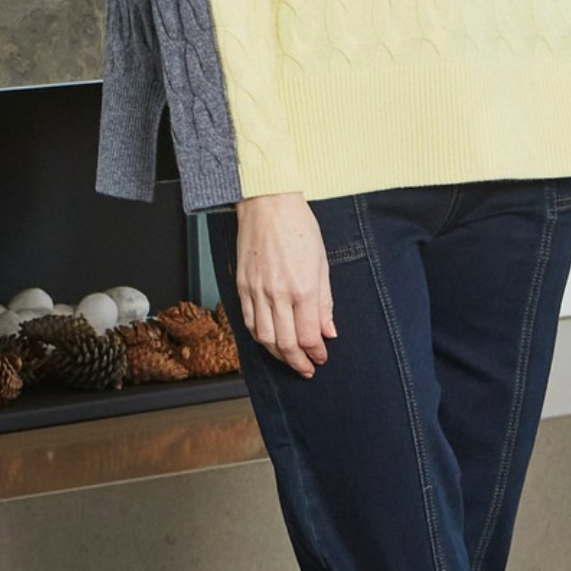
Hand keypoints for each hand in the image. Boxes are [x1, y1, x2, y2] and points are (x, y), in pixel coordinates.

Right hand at [233, 192, 336, 376]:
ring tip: (289, 358)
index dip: (316, 352)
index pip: (309, 336)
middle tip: (307, 368)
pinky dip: (259, 338)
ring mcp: (256, 292)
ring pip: (264, 338)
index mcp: (302, 288)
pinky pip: (248, 322)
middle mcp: (277, 294)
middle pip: (286, 344)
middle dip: (298, 362)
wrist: (267, 203)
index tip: (321, 357)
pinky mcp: (242, 286)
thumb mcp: (322, 263)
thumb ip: (325, 301)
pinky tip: (269, 340)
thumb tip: (329, 330)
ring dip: (278, 355)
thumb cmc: (298, 226)